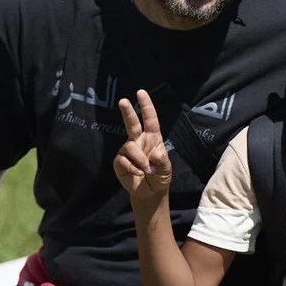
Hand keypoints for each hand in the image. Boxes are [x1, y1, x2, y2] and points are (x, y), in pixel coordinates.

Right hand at [114, 90, 172, 204]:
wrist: (150, 193)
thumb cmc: (160, 177)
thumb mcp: (166, 170)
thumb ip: (162, 162)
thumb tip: (155, 153)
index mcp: (152, 139)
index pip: (150, 120)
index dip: (146, 106)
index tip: (141, 93)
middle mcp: (138, 141)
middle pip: (131, 123)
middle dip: (127, 112)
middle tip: (123, 101)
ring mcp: (127, 150)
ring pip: (130, 148)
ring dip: (140, 160)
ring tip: (146, 171)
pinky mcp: (119, 161)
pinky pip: (123, 161)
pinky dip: (132, 168)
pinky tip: (138, 173)